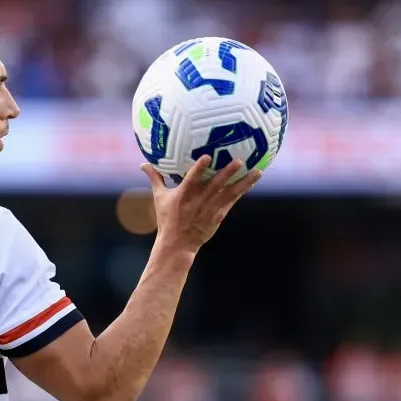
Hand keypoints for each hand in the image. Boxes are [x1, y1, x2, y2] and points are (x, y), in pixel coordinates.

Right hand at [142, 156, 260, 252]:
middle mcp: (198, 201)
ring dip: (243, 182)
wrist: (178, 244)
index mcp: (183, 195)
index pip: (192, 179)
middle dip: (227, 173)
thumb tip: (143, 164)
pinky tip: (253, 180)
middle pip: (215, 185)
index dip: (200, 168)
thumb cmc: (167, 219)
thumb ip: (155, 179)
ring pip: (229, 193)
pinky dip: (242, 190)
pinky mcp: (218, 215)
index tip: (208, 156)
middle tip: (239, 160)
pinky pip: (232, 200)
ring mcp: (210, 209)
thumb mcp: (159, 198)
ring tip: (257, 171)